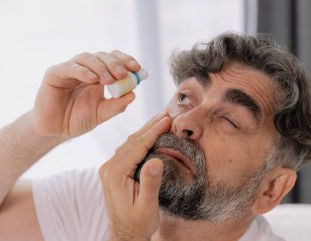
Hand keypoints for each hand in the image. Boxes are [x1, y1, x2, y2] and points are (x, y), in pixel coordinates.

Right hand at [32, 50, 140, 137]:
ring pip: (87, 58)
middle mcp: (86, 68)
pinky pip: (70, 68)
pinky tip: (92, 79)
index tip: (137, 68)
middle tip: (123, 74)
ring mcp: (71, 69)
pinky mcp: (55, 73)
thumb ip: (117, 105)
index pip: (115, 60)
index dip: (126, 60)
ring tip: (109, 80)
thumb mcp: (102, 113)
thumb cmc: (79, 119)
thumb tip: (133, 94)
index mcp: (100, 75)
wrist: (56, 130)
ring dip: (101, 67)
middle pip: (103, 56)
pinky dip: (83, 71)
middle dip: (115, 63)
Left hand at [99, 112, 171, 240]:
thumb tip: (156, 160)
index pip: (138, 145)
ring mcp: (109, 168)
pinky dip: (140, 140)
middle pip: (132, 140)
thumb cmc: (138, 223)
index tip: (168, 120)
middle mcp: (109, 168)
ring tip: (160, 120)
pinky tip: (149, 135)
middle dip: (150, 126)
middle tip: (166, 114)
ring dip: (145, 130)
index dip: (154, 131)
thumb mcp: (147, 206)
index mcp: (116, 174)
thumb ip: (150, 183)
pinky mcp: (113, 171)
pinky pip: (128, 150)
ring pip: (129, 143)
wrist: (125, 234)